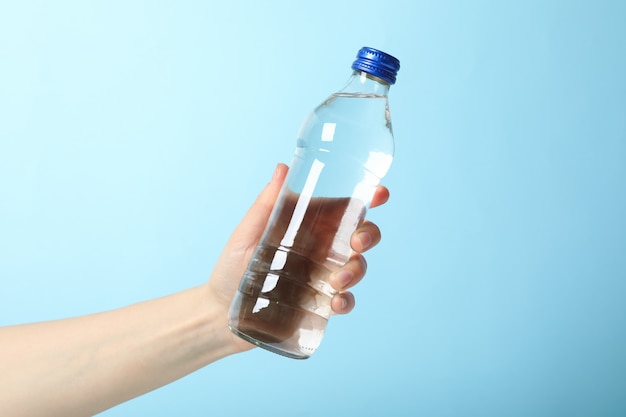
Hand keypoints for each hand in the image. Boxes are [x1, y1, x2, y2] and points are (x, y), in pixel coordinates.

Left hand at [206, 163, 389, 352]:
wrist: (220, 313)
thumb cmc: (231, 267)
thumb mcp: (246, 233)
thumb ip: (266, 204)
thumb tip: (282, 168)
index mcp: (308, 226)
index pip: (344, 209)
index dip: (368, 198)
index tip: (381, 193)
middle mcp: (321, 249)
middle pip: (360, 235)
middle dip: (369, 235)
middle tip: (358, 242)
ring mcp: (323, 277)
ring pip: (358, 267)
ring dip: (357, 270)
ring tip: (336, 281)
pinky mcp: (321, 305)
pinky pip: (346, 301)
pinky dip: (348, 301)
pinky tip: (336, 302)